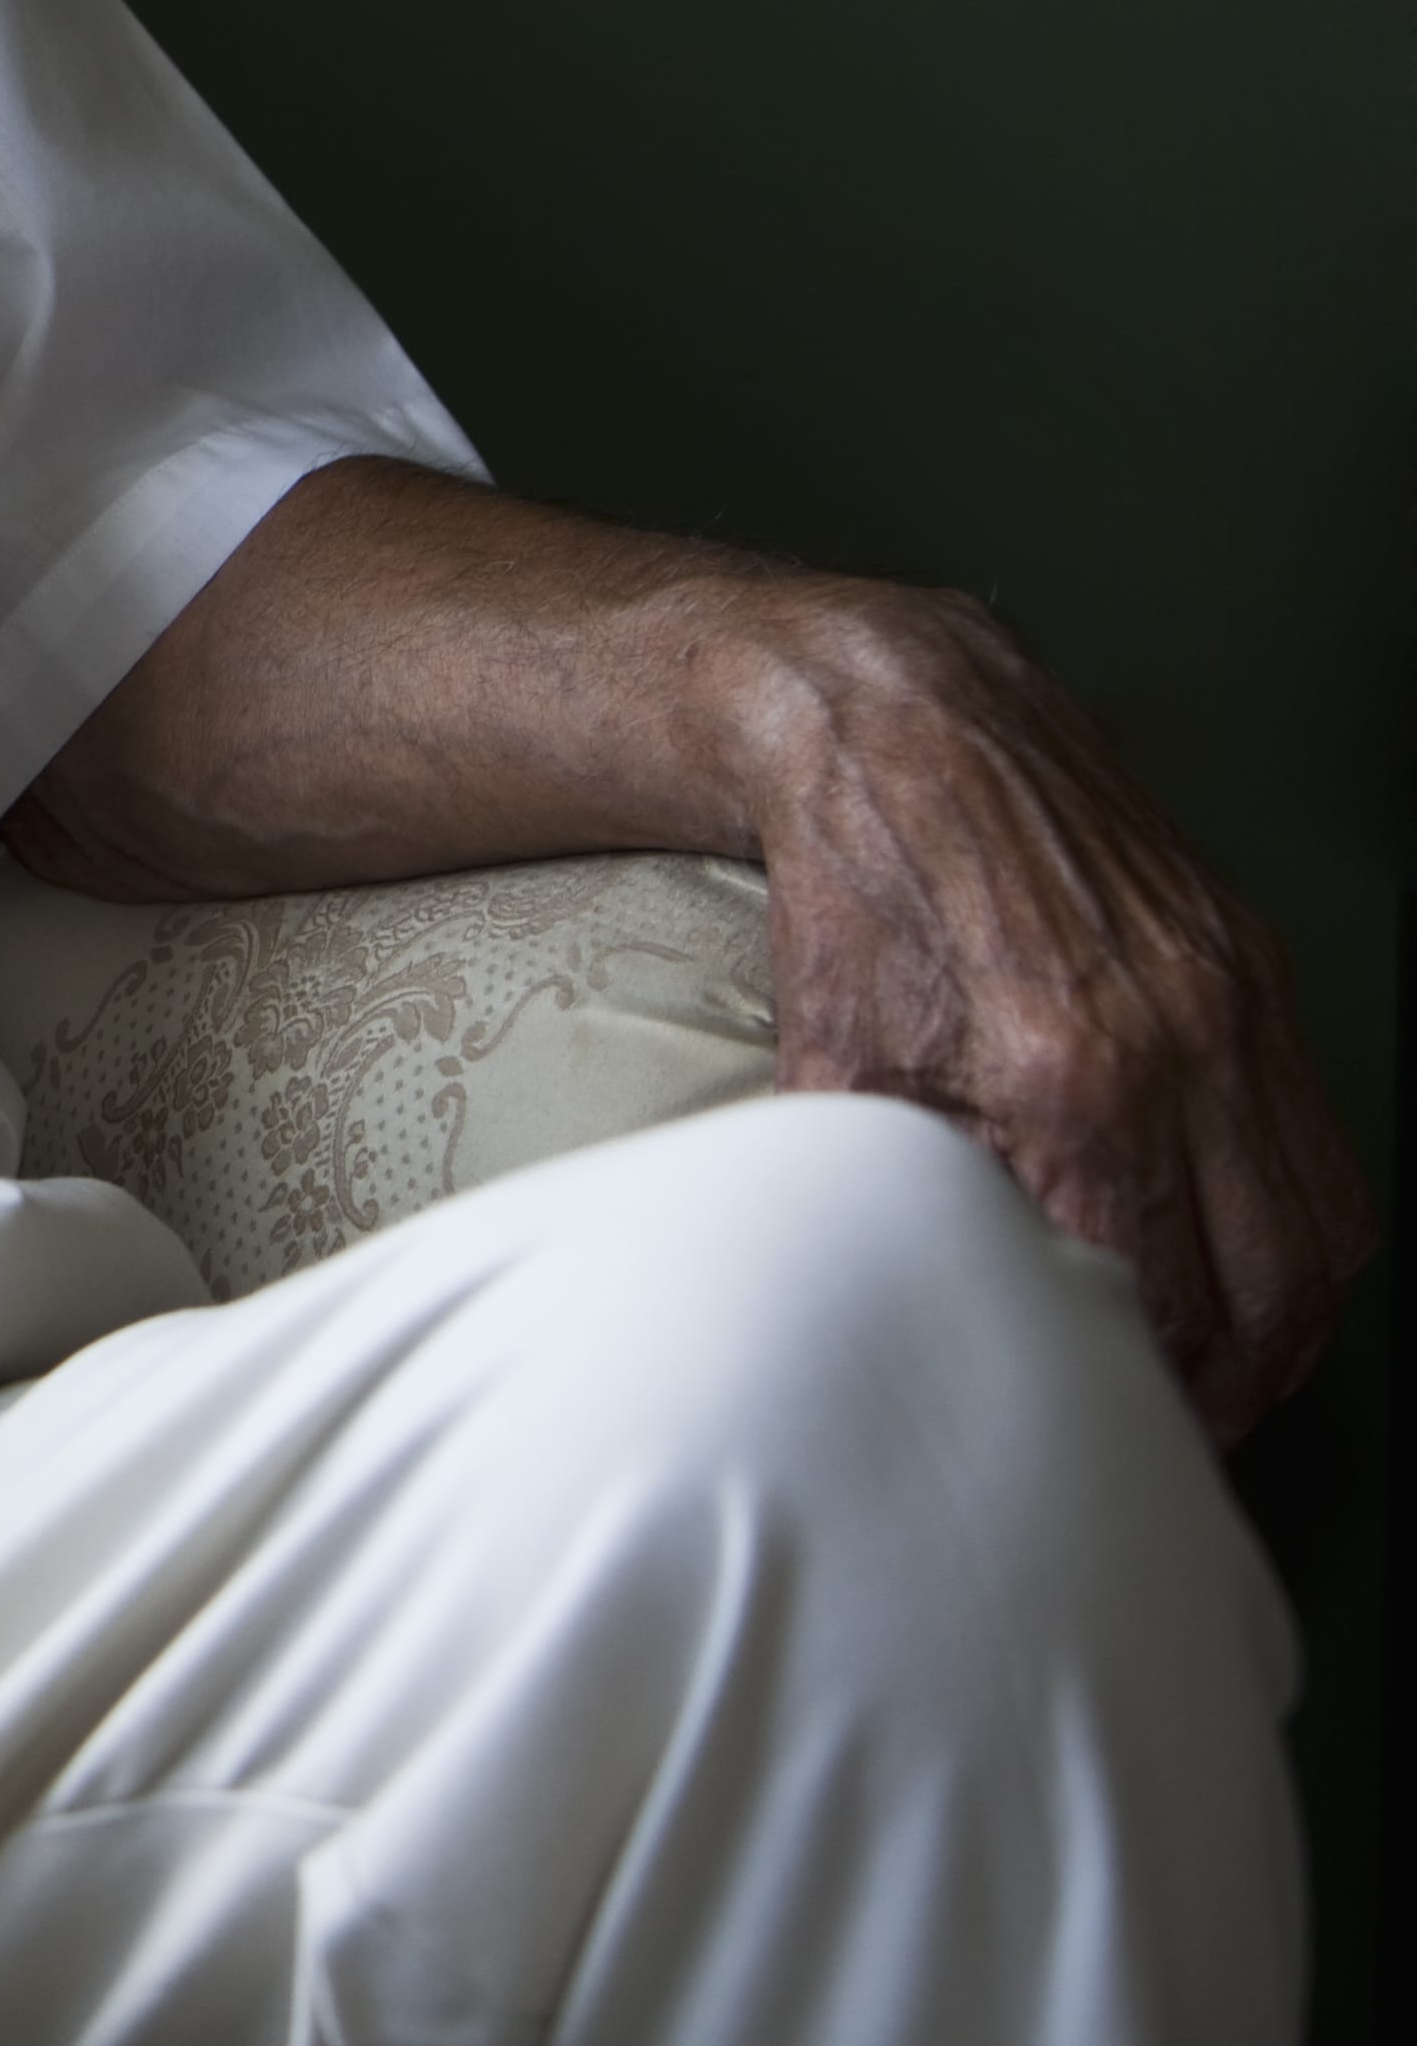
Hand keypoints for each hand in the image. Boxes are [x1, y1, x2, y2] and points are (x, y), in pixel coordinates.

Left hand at [733, 580, 1370, 1440]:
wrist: (900, 728)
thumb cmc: (857, 888)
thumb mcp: (837, 1064)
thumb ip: (890, 1190)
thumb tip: (929, 1293)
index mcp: (1072, 1076)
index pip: (1149, 1296)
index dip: (1134, 1384)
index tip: (1102, 1422)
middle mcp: (1180, 1042)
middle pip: (1261, 1290)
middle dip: (1224, 1386)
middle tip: (1172, 1429)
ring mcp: (1234, 1001)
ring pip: (1318, 1230)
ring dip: (1279, 1323)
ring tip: (1219, 1369)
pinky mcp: (1252, 969)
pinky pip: (1316, 1141)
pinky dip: (1295, 1227)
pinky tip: (1240, 1259)